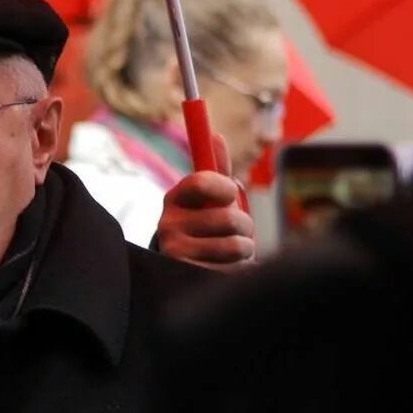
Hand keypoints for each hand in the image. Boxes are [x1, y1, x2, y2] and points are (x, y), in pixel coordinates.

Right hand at [156, 135, 255, 269]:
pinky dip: (237, 269)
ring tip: (230, 252)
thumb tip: (216, 135)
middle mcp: (168, 225)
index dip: (224, 187)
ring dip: (244, 249)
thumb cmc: (204, 227)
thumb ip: (217, 170)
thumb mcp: (208, 199)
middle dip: (244, 225)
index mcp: (175, 199)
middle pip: (229, 217)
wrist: (183, 270)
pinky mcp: (188, 277)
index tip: (230, 195)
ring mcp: (176, 253)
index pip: (201, 181)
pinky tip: (224, 268)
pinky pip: (232, 269)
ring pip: (236, 245)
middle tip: (235, 230)